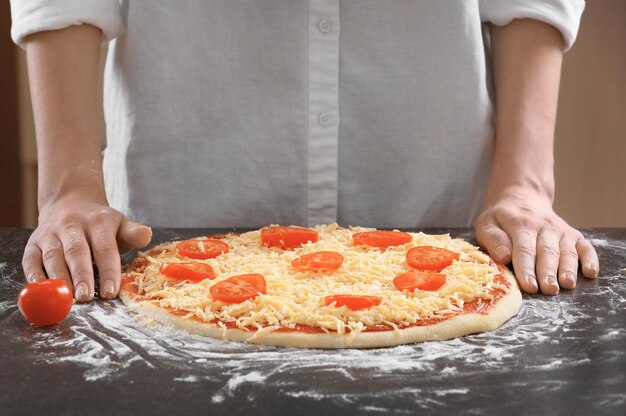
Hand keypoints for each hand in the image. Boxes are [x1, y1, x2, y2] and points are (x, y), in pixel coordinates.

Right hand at [22, 191, 151, 301]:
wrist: (71, 203)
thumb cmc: (100, 224)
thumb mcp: (120, 224)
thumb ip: (133, 233)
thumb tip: (146, 235)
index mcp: (98, 222)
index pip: (105, 248)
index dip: (108, 271)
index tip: (110, 292)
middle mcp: (72, 225)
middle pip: (76, 252)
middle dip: (81, 276)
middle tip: (86, 297)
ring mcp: (50, 233)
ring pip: (53, 256)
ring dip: (59, 278)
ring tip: (67, 298)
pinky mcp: (34, 242)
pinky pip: (31, 259)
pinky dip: (34, 274)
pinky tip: (41, 289)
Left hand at [474, 191, 598, 294]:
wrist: (522, 198)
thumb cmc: (501, 219)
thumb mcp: (487, 223)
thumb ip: (493, 240)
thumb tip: (504, 257)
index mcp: (520, 224)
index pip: (524, 249)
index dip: (526, 268)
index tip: (529, 286)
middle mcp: (543, 226)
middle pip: (547, 251)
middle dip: (548, 272)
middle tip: (549, 289)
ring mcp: (560, 230)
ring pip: (566, 250)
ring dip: (568, 268)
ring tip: (567, 285)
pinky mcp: (573, 234)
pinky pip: (585, 246)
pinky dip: (590, 259)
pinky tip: (590, 273)